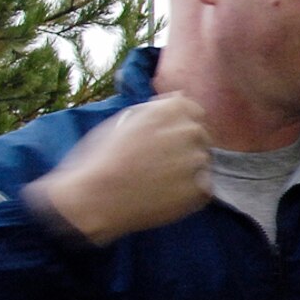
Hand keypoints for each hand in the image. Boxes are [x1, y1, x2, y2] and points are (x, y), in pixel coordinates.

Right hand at [26, 95, 212, 245]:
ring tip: (159, 180)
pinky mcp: (200, 189)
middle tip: (159, 162)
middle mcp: (186, 131)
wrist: (95, 199)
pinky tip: (165, 195)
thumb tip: (178, 99)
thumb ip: (153, 109)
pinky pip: (204, 186)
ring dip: (188, 168)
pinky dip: (190, 191)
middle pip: (199, 135)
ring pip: (202, 160)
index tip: (169, 136)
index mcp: (166, 111)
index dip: (181, 123)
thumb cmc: (99, 160)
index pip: (193, 109)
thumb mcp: (121, 121)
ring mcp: (196, 161)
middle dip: (185, 145)